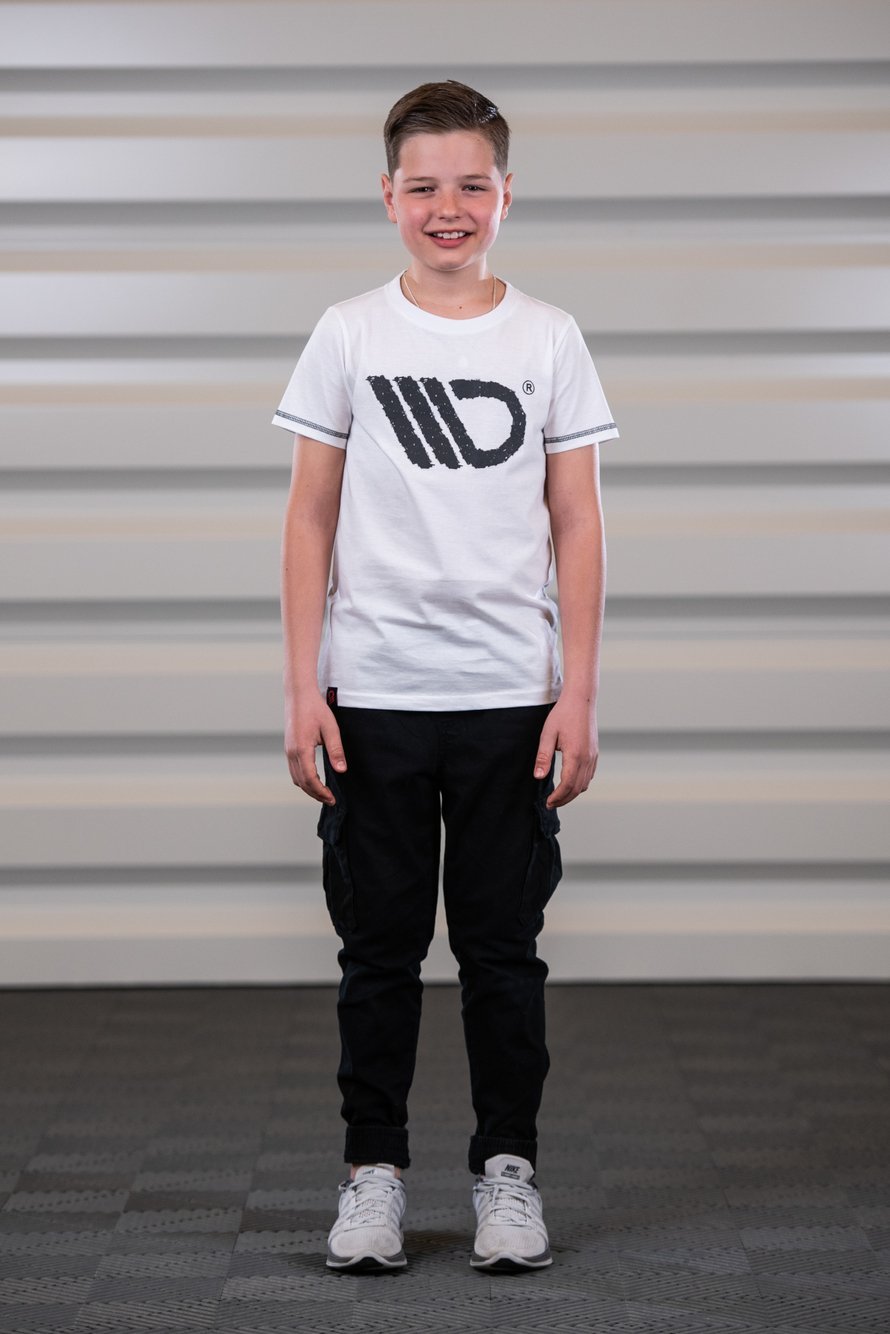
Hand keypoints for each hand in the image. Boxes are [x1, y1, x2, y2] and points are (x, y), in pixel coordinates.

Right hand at [284, 690, 346, 803]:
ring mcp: (288, 751)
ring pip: (296, 778)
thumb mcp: (331, 729)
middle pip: (301, 782)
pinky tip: (314, 780)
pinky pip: (294, 770)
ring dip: (308, 788)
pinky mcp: (289, 748)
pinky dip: (303, 780)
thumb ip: (336, 750)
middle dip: (316, 794)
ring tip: (323, 793)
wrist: (299, 695)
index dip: (321, 792)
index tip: (332, 798)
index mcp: (301, 749)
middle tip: (330, 800)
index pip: (310, 779)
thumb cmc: (315, 709)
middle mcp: (292, 753)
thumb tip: (341, 770)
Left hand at [533, 693, 598, 808]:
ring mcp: (593, 756)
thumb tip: (538, 776)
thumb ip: (543, 757)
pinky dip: (580, 783)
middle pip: (578, 788)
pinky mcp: (595, 752)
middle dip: (564, 799)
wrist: (582, 700)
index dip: (558, 797)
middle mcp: (587, 758)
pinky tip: (570, 782)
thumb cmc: (563, 714)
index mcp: (575, 755)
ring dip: (573, 793)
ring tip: (559, 795)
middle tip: (551, 803)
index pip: (567, 785)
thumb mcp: (548, 735)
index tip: (547, 802)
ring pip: (585, 783)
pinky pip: (590, 774)